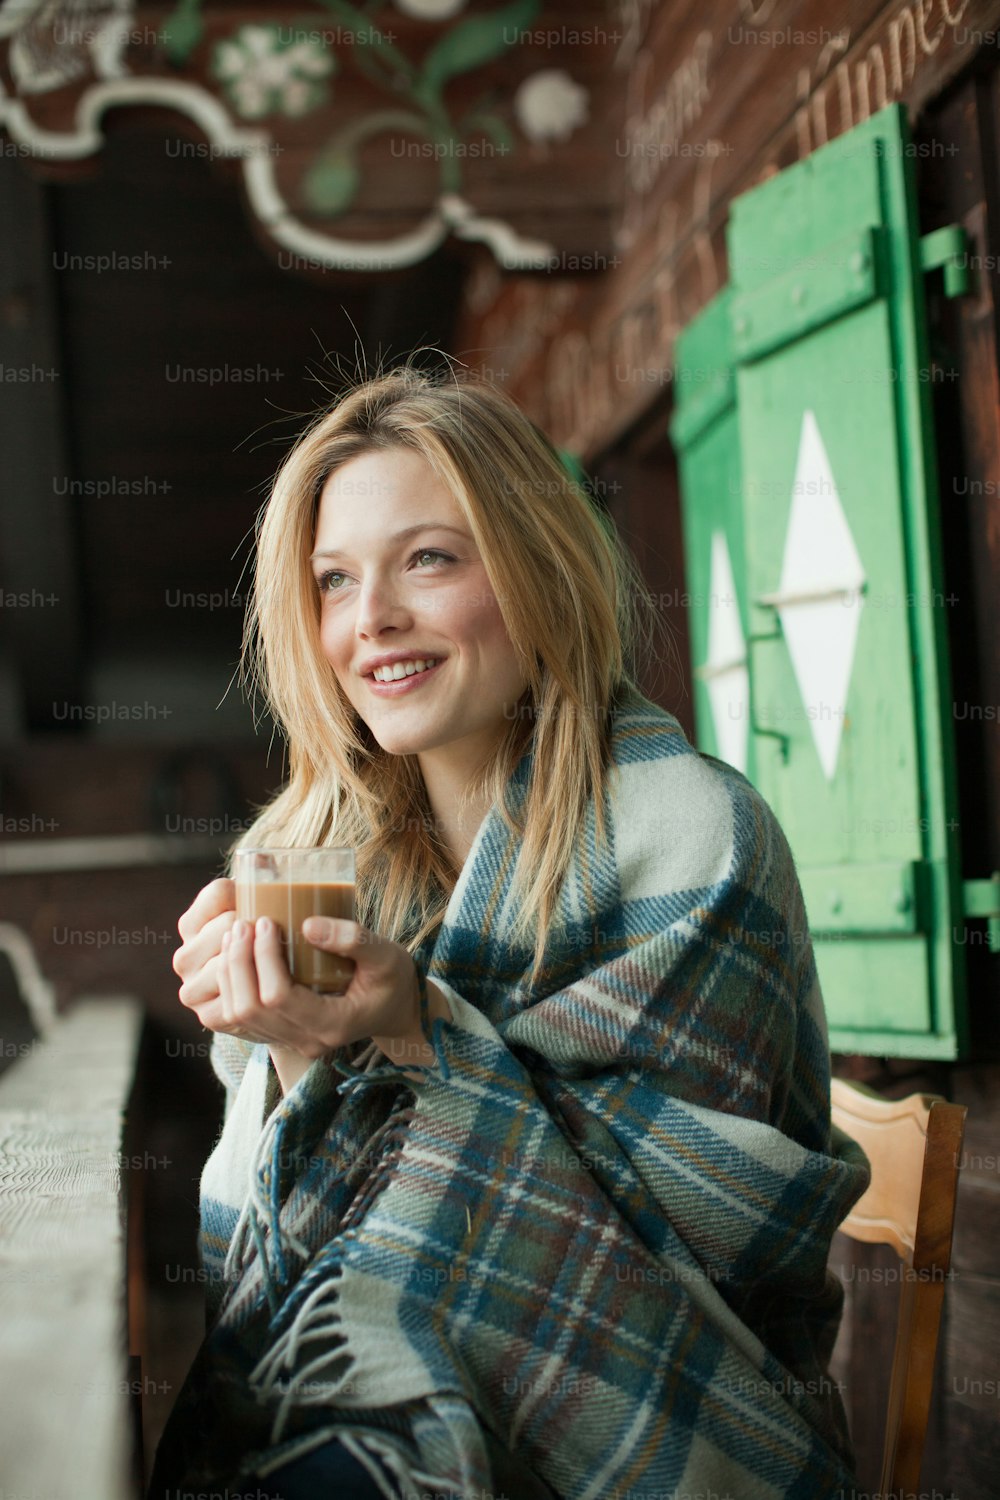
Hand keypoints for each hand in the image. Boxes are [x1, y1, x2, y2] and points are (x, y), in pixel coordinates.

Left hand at [173, 878, 449, 1086]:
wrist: (396, 1010)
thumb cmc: (394, 980)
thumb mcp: (387, 955)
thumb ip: (354, 940)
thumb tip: (308, 925)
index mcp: (333, 1025)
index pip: (279, 997)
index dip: (264, 958)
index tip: (266, 922)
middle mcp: (307, 1041)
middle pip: (250, 1008)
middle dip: (239, 962)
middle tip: (242, 924)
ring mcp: (291, 1043)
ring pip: (238, 1016)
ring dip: (229, 974)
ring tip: (234, 936)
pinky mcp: (281, 1036)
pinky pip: (240, 1020)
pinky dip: (229, 988)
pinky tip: (235, 958)